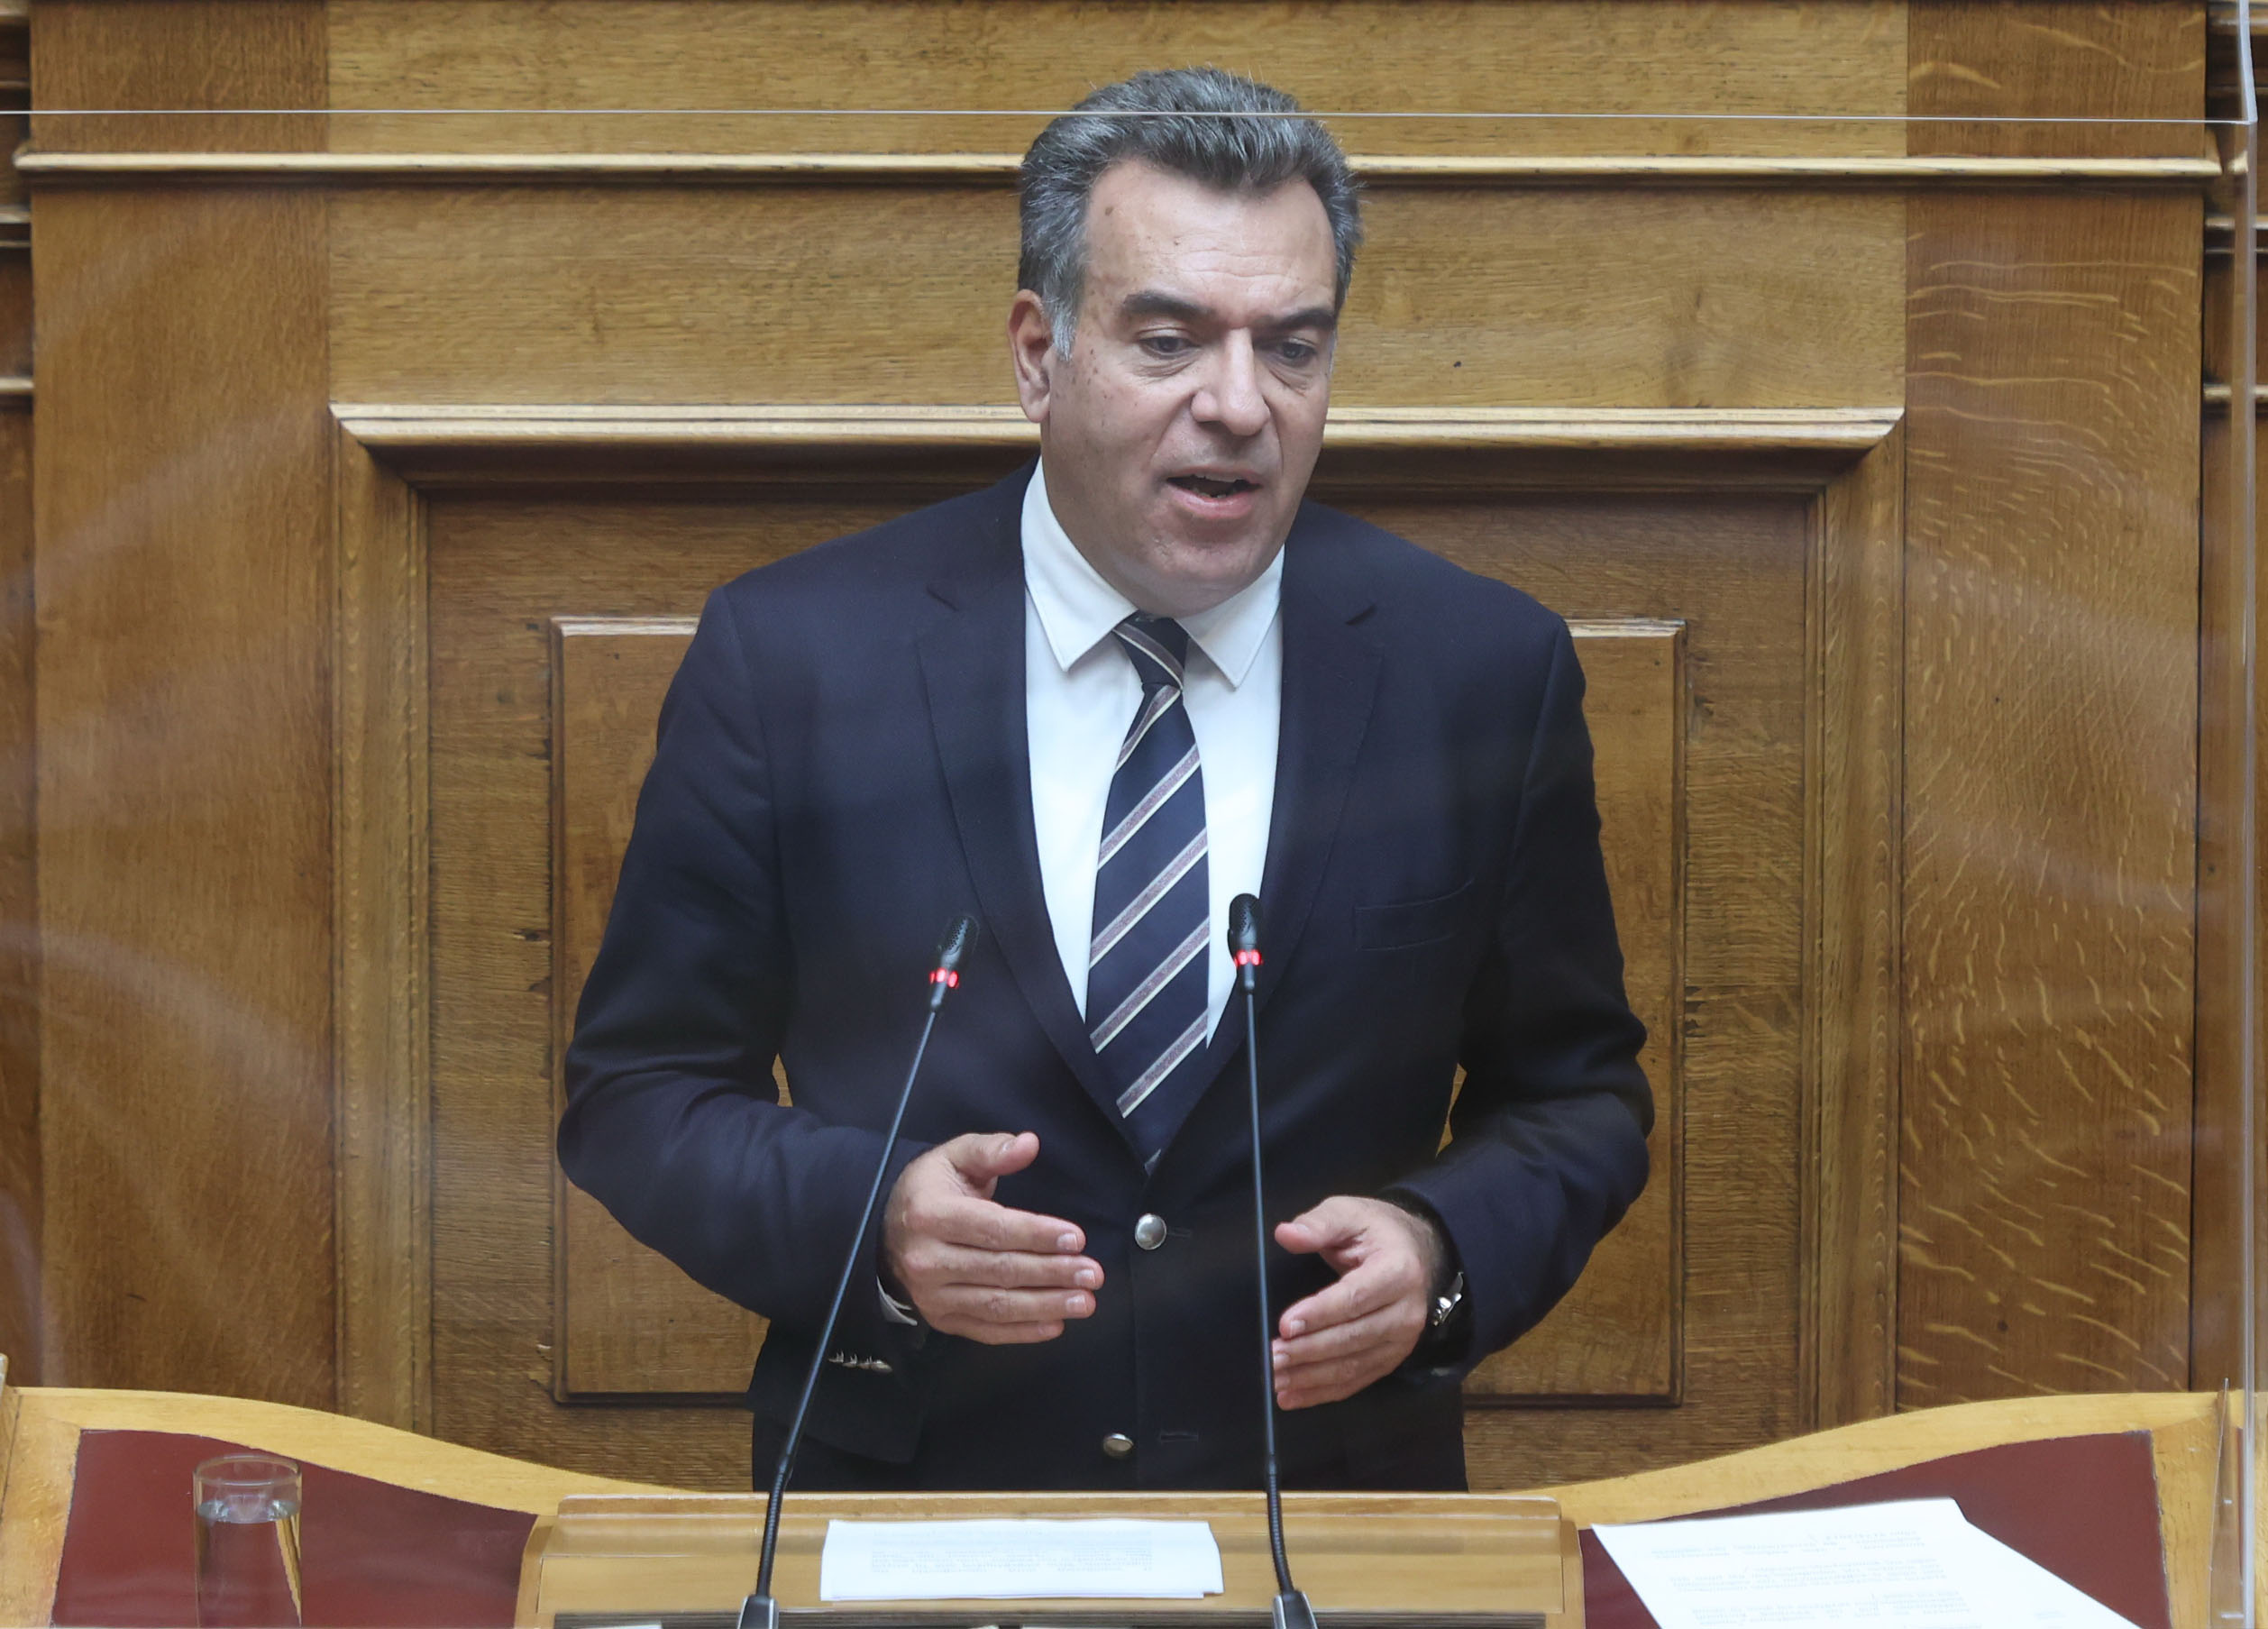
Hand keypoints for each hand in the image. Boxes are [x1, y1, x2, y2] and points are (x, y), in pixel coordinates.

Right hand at [882, 1131, 1102, 1343]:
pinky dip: (1023, 1332)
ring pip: (997, 1304)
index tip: (1076, 1238)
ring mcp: (932, 1295)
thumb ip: (992, 1150)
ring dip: (1046, 1305)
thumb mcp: (955, 1157)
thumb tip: (1029, 1143)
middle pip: (1000, 1269)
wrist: (888, 1232)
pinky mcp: (941, 1319)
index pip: (993, 1229)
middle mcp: (927, 1260)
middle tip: (1092, 1274)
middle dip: (1052, 1273)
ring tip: (1085, 1301)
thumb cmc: (931, 1190)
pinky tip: (1056, 1324)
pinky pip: (986, 1330)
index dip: (1037, 1234)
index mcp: (930, 1215)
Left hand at [1270, 1196, 1443, 1408]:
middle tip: (1271, 1357)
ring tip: (1275, 1379)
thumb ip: (1319, 1223)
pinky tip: (1292, 1396)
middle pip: (1353, 1337)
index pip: (1355, 1298)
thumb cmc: (1376, 1231)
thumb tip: (1286, 1234)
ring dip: (1311, 1377)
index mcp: (1398, 1271)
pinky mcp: (1391, 1359)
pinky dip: (1322, 1392)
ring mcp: (1402, 1341)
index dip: (1320, 1314)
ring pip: (1353, 1365)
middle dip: (1309, 1351)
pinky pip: (1356, 1380)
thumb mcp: (1350, 1213)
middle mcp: (1406, 1311)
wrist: (1418, 1253)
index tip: (1285, 1325)